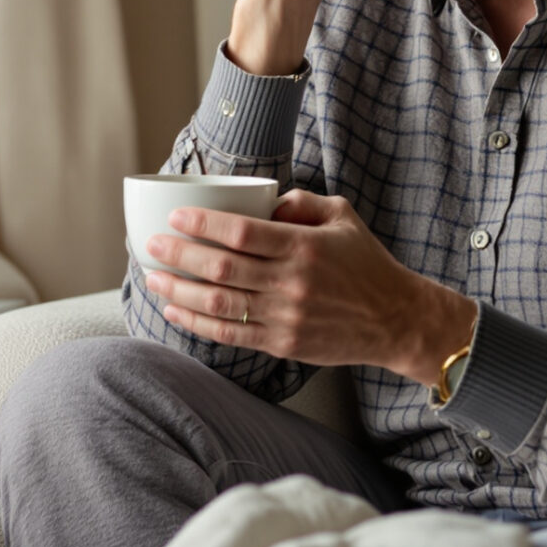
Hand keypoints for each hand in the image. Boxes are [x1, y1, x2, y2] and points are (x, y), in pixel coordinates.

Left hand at [141, 190, 477, 388]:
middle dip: (179, 256)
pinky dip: (197, 324)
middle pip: (221, 268)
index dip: (202, 224)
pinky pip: (230, 336)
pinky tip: (175, 310)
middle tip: (151, 245)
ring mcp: (285, 317)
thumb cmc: (366, 264)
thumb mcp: (342, 216)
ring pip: (219, 305)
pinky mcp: (282, 344)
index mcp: (303, 247)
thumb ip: (301, 202)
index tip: (175, 217)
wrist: (395, 319)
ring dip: (179, 291)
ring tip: (153, 277)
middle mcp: (291, 283)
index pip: (240, 233)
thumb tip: (263, 202)